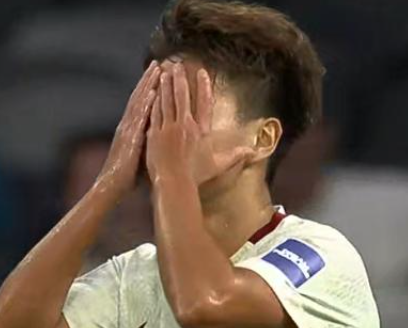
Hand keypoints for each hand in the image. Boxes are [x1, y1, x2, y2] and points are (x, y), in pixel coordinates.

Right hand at [96, 61, 159, 196]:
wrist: (111, 186)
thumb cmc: (127, 176)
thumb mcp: (139, 154)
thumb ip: (147, 142)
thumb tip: (159, 138)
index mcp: (130, 129)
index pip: (139, 104)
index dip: (147, 88)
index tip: (157, 74)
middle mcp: (127, 125)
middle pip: (138, 97)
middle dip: (148, 80)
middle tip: (158, 63)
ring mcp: (127, 130)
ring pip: (138, 102)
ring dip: (147, 85)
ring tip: (157, 70)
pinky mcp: (130, 137)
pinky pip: (139, 117)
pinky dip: (146, 103)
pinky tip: (153, 92)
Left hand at [146, 63, 252, 185]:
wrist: (174, 182)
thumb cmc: (197, 175)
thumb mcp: (219, 164)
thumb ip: (236, 154)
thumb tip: (254, 151)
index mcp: (200, 130)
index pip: (204, 103)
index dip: (203, 86)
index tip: (201, 72)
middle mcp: (184, 125)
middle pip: (181, 97)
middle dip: (179, 79)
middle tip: (176, 64)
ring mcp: (167, 128)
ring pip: (166, 101)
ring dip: (165, 86)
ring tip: (164, 73)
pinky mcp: (154, 134)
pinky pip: (154, 113)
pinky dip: (154, 101)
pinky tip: (153, 92)